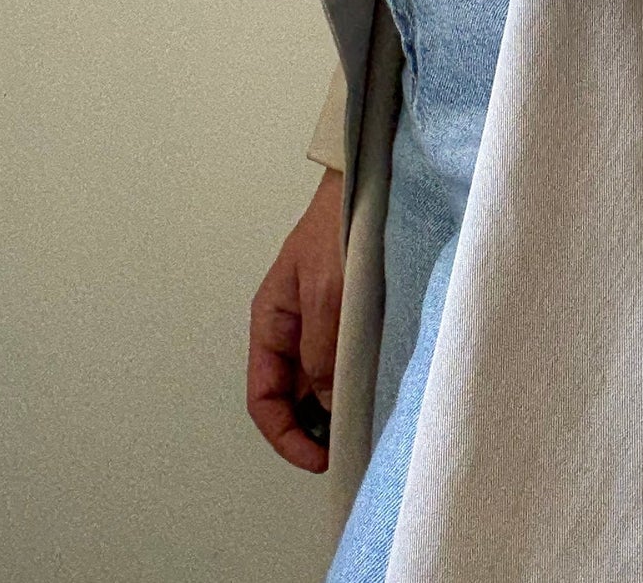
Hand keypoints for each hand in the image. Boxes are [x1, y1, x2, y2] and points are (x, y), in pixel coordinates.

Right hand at [248, 167, 345, 472]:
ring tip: (366, 422)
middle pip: (293, 396)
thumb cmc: (337, 227)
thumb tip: (328, 406)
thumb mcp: (326, 292)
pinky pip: (345, 358)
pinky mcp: (349, 313)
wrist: (366, 186)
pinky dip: (356, 379)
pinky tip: (378, 386)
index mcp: (270, 322)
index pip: (264, 397)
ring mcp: (321, 320)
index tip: (318, 457)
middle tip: (348, 446)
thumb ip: (323, 349)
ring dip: (338, 405)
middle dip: (313, 426)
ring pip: (321, 381)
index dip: (285, 435)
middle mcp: (293, 328)